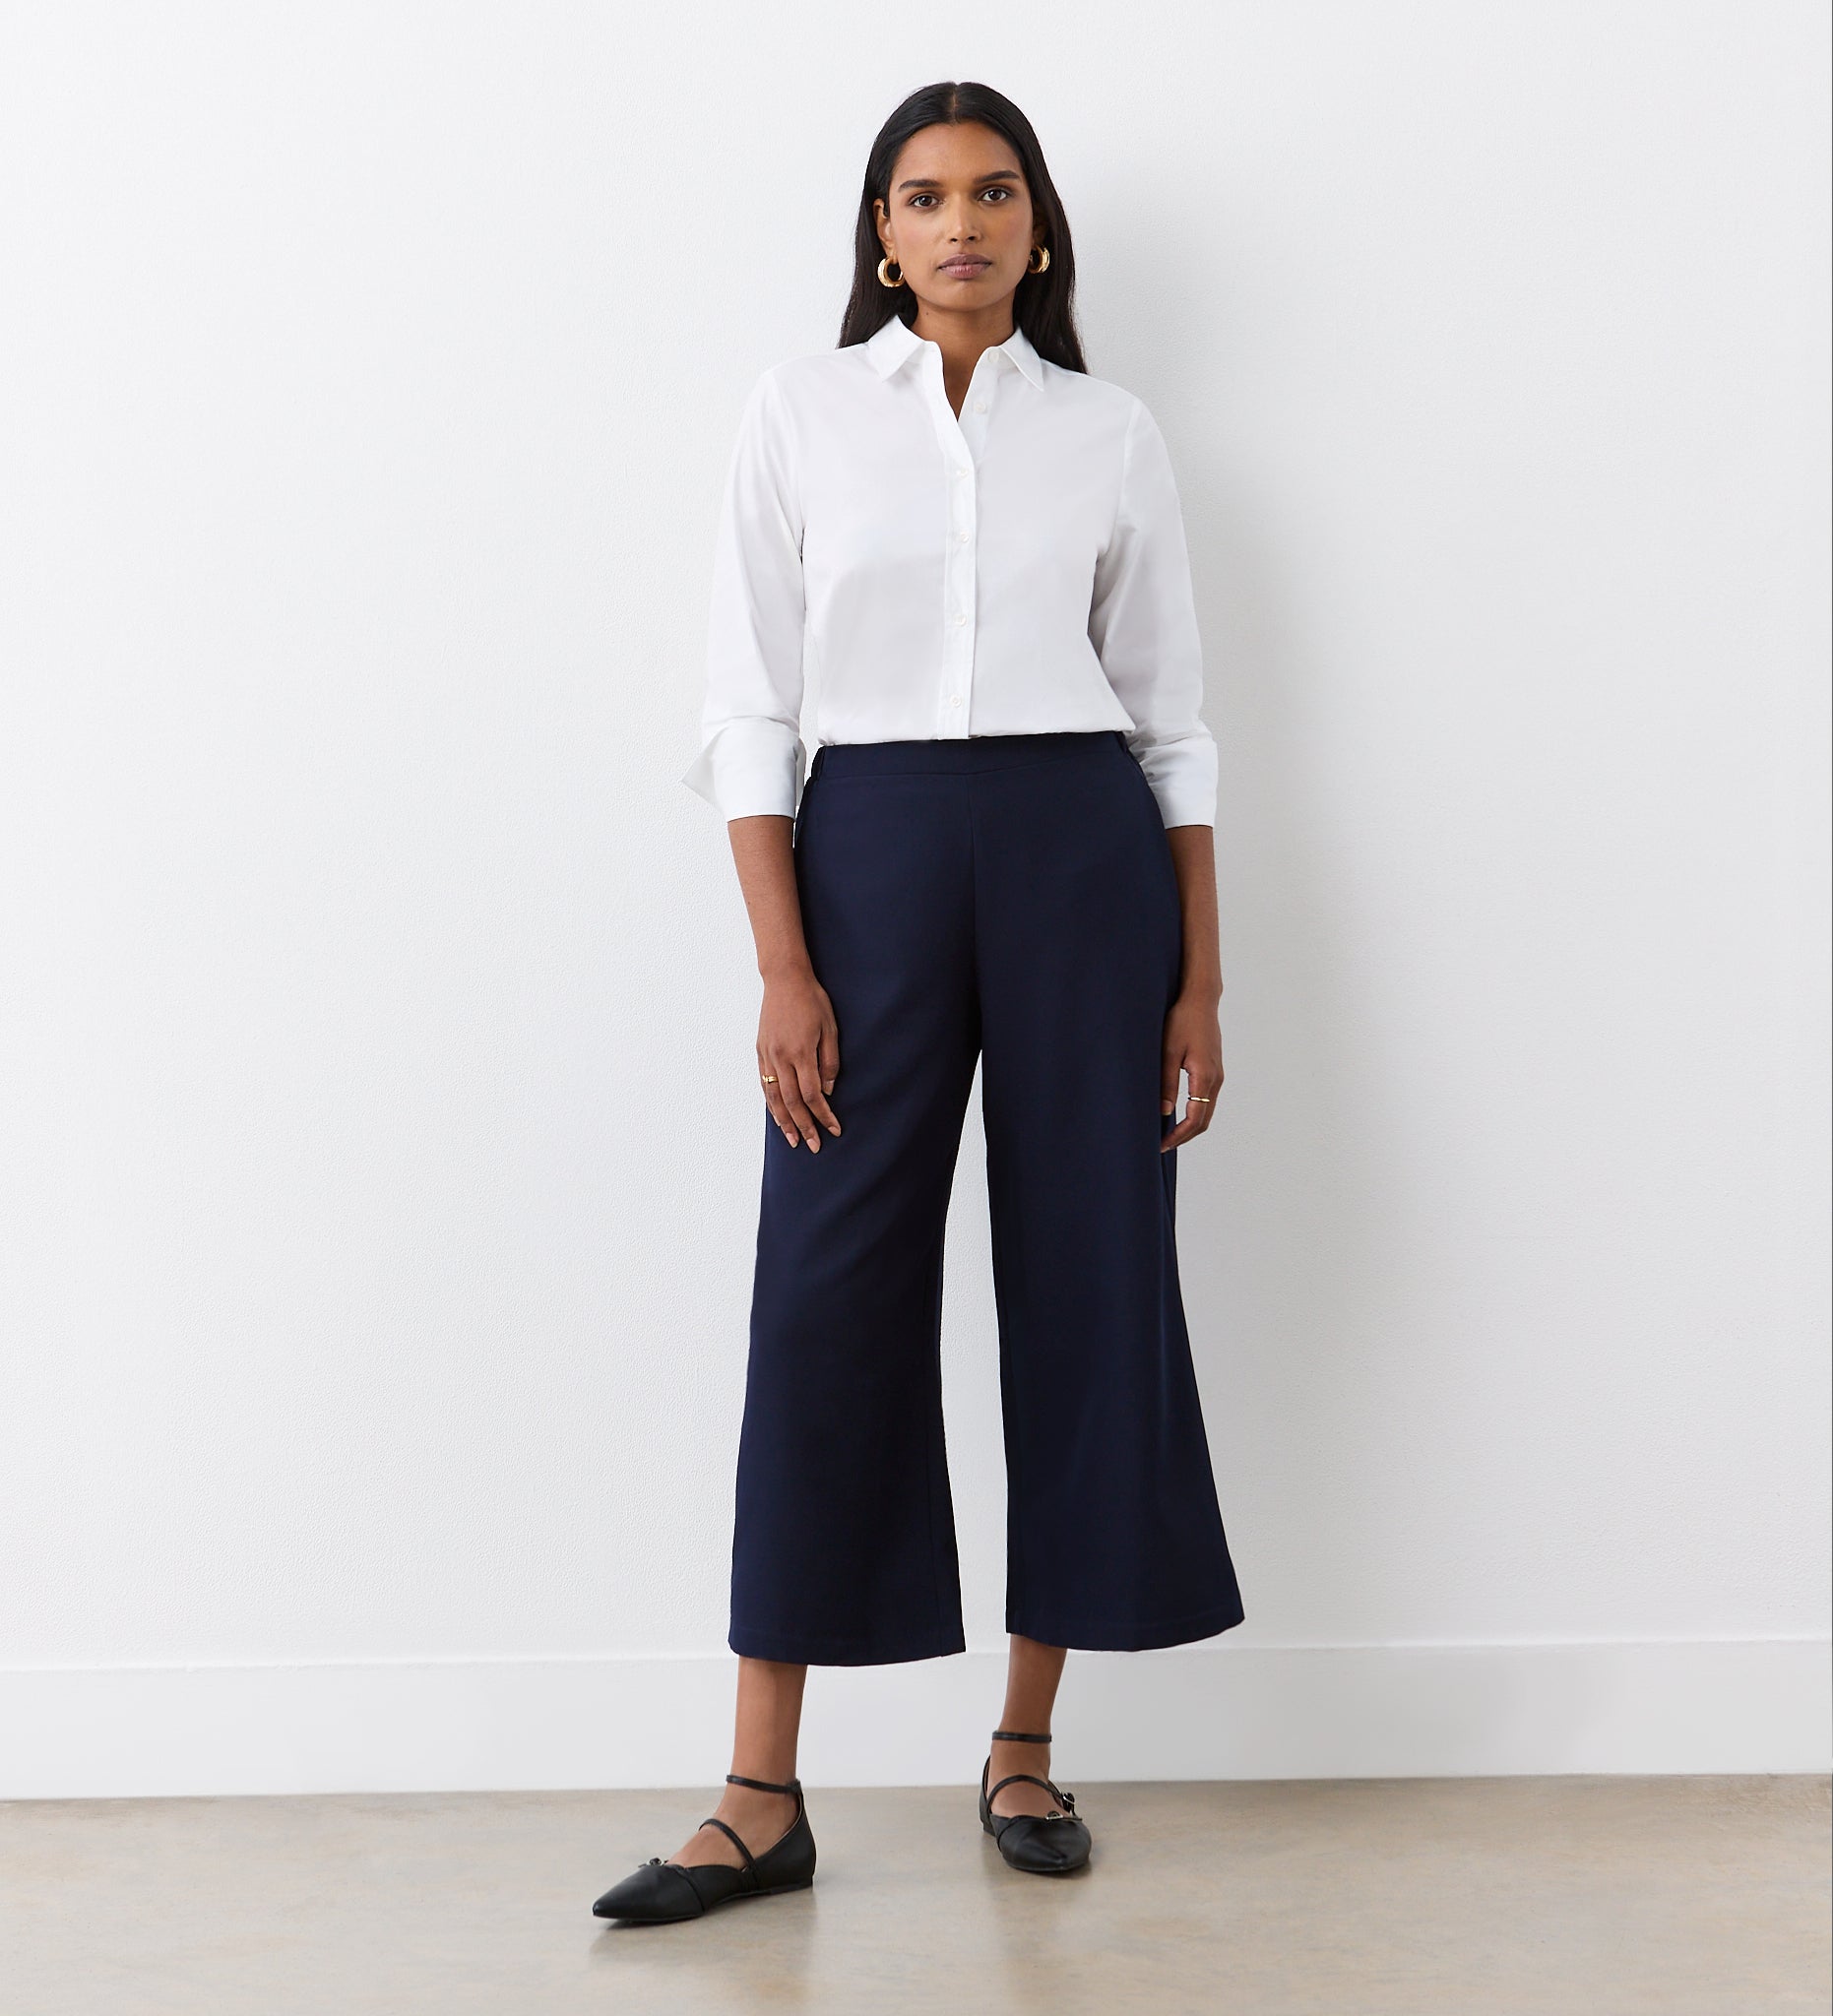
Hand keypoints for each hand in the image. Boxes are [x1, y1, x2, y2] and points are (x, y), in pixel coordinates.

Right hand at [759, 968, 841, 1150]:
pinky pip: (765, 1084)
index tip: (834, 1130)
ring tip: (792, 1141)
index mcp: (801, 1053)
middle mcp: (781, 1058)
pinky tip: (777, 1115)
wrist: (784, 979)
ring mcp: (768, 1055)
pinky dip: (771, 1103)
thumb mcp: (830, 1028)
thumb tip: (827, 1091)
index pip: (813, 1095)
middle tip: (814, 1146)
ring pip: (774, 1097)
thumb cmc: (812, 1001)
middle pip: (793, 1102)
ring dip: (784, 1122)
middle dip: (804, 1127)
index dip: (823, 1115)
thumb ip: (829, 1062)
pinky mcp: (760, 1051)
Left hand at [1160, 989, 1222, 1149]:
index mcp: (1205, 1077)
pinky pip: (1207, 1098)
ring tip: (1168, 1132)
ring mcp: (1217, 1074)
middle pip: (1204, 1120)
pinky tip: (1177, 1112)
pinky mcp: (1214, 1069)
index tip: (1162, 1145)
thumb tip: (1164, 1112)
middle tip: (1163, 1144)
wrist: (1201, 1000)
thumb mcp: (1168, 1052)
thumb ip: (1167, 1083)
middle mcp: (1216, 1079)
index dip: (1178, 1135)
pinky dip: (1195, 1112)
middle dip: (1185, 1136)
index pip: (1195, 1119)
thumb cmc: (1182, 1021)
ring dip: (1190, 1125)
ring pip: (1207, 1110)